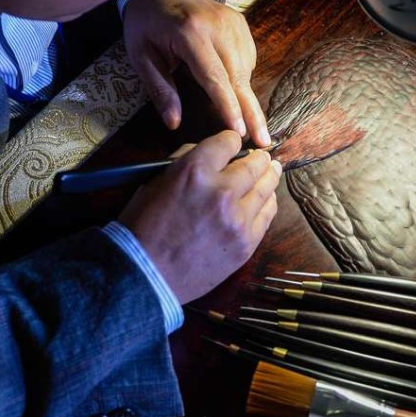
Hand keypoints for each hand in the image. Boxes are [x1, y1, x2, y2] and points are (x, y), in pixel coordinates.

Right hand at [119, 130, 280, 302]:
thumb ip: (186, 161)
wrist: (144, 275)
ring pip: (266, 188)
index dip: (231, 141)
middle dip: (258, 158)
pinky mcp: (246, 243)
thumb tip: (212, 155)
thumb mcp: (155, 181)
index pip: (228, 141)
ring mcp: (237, 219)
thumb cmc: (143, 227)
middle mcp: (221, 191)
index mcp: (194, 171)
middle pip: (254, 164)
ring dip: (269, 176)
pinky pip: (267, 214)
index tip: (234, 144)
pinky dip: (268, 203)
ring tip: (272, 171)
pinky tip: (267, 198)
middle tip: (262, 157)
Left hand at [122, 0, 271, 146]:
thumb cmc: (146, 23)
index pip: (215, 77)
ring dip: (246, 96)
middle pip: (239, 76)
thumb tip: (174, 123)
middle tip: (263, 141)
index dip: (228, 107)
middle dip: (251, 111)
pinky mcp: (241, 22)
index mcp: (190, 34)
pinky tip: (234, 87)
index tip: (240, 132)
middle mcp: (218, 26)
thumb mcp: (141, 56)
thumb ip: (159, 89)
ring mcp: (234, 22)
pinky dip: (243, 77)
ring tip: (248, 122)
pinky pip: (248, 57)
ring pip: (247, 69)